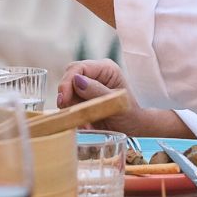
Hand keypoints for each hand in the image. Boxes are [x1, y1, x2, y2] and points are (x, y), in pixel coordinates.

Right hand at [56, 61, 187, 137]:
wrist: (133, 128)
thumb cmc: (130, 114)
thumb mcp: (116, 103)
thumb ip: (97, 91)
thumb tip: (77, 81)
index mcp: (106, 69)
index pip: (79, 67)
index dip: (68, 81)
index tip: (64, 99)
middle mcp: (95, 74)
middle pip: (69, 77)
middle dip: (66, 94)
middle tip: (66, 110)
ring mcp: (87, 86)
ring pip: (67, 91)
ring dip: (69, 106)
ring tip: (82, 122)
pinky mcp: (82, 98)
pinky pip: (69, 102)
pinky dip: (72, 113)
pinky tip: (83, 124)